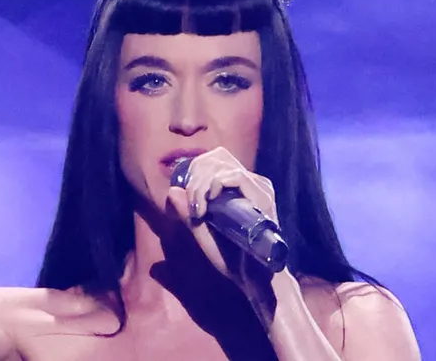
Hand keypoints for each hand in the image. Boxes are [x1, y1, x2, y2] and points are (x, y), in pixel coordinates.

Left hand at [165, 147, 281, 288]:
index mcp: (239, 187)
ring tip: (198, 208)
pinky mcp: (263, 198)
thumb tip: (171, 190)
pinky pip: (236, 176)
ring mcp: (259, 188)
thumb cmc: (231, 258)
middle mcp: (251, 183)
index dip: (194, 172)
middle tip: (192, 203)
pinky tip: (208, 203)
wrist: (253, 279)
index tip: (187, 200)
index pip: (213, 161)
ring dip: (202, 183)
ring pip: (222, 165)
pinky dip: (216, 185)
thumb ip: (187, 213)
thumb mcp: (202, 232)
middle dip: (195, 175)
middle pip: (217, 157)